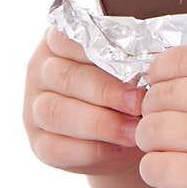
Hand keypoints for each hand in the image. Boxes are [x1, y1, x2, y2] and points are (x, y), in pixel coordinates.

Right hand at [23, 27, 145, 175]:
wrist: (118, 130)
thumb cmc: (124, 83)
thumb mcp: (125, 62)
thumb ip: (129, 55)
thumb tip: (153, 60)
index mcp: (58, 40)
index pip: (69, 37)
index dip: (101, 50)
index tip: (134, 64)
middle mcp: (40, 70)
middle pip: (66, 77)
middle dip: (106, 91)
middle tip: (139, 102)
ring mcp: (33, 108)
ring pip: (57, 113)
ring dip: (100, 124)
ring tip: (133, 130)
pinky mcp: (38, 143)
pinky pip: (56, 148)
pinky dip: (90, 150)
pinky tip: (118, 148)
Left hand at [135, 44, 186, 187]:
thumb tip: (183, 74)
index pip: (185, 57)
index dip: (161, 69)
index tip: (157, 81)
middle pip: (165, 92)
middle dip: (152, 106)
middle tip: (157, 119)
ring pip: (156, 128)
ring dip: (148, 137)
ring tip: (157, 145)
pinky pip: (161, 168)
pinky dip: (152, 169)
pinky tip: (162, 170)